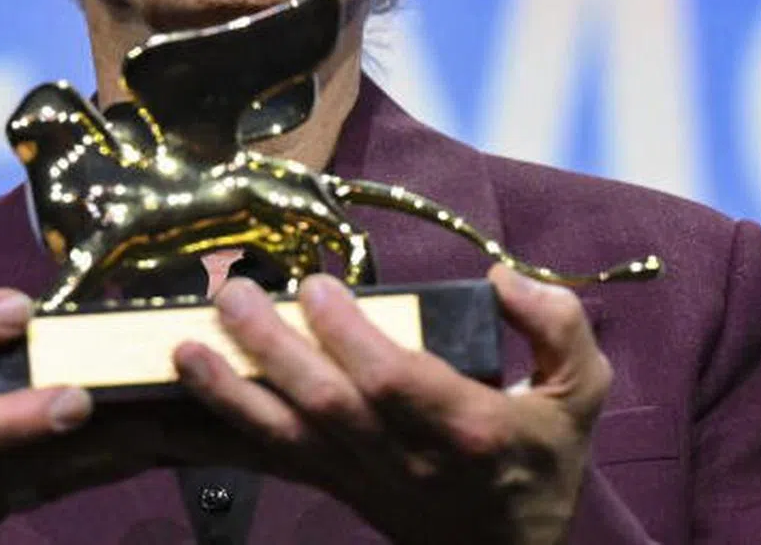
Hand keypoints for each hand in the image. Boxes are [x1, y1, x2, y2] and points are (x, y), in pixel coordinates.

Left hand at [173, 264, 611, 544]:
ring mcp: (361, 476)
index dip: (350, 337)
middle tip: (232, 293)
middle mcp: (405, 456)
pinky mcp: (333, 483)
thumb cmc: (542, 457)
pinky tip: (179, 400)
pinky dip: (223, 431)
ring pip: (288, 437)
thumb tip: (502, 278)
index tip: (316, 285)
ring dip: (231, 392)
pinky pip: (273, 459)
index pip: (396, 381)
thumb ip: (557, 326)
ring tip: (183, 346)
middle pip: (328, 404)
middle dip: (272, 349)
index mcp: (467, 427)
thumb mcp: (581, 391)